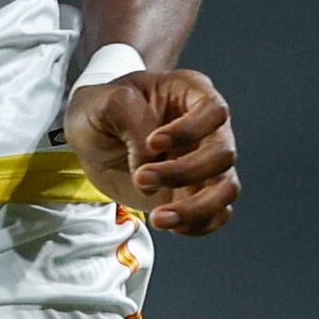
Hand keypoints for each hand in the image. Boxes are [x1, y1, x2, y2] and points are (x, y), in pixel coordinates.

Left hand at [68, 69, 238, 236]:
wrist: (92, 140)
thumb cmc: (102, 110)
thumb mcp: (105, 101)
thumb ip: (130, 119)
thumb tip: (150, 160)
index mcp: (191, 93)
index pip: (214, 111)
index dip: (189, 130)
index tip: (153, 143)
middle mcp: (207, 129)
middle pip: (223, 154)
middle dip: (184, 172)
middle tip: (141, 179)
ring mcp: (205, 164)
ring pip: (226, 190)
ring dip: (196, 209)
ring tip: (158, 218)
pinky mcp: (196, 194)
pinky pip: (216, 215)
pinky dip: (195, 225)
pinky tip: (166, 223)